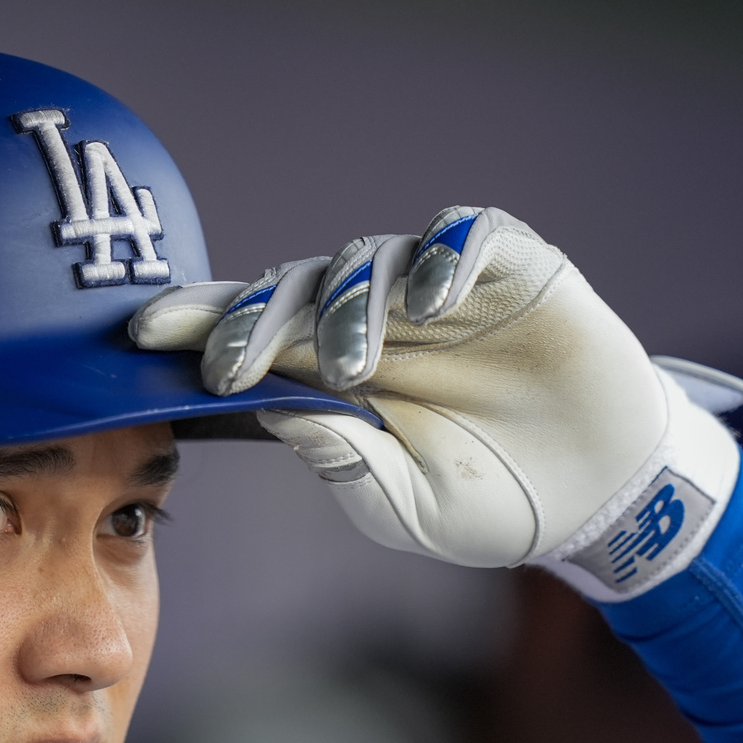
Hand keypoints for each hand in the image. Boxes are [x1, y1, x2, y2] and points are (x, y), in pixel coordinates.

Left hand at [131, 206, 742, 599]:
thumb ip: (349, 464)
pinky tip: (429, 304)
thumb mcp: (409, 507)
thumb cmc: (492, 501)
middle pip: (292, 287)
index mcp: (332, 372)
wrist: (605, 498)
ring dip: (347, 306)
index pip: (251, 332)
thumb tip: (282, 415)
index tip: (137, 338)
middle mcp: (376, 317)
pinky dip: (442, 258)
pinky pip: (467, 234)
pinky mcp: (512, 266)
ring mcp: (441, 288)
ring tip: (355, 365)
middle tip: (227, 365)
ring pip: (367, 259)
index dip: (197, 324)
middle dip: (249, 321)